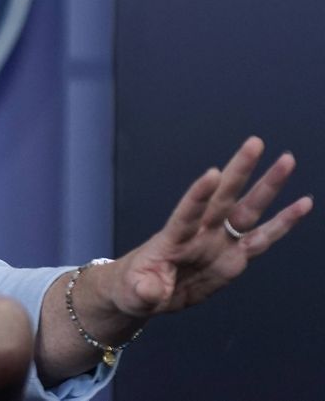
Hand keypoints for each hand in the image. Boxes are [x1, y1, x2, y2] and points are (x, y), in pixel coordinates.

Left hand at [110, 137, 312, 317]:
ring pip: (247, 209)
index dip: (199, 195)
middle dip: (238, 171)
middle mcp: (199, 233)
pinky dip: (283, 222)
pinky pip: (263, 238)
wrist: (145, 293)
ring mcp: (219, 242)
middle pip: (222, 197)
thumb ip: (143, 290)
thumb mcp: (133, 292)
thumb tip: (150, 290)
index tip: (212, 173)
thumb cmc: (133, 287)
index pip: (187, 213)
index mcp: (172, 239)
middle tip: (254, 142)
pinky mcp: (234, 257)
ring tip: (286, 160)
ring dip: (267, 186)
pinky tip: (302, 204)